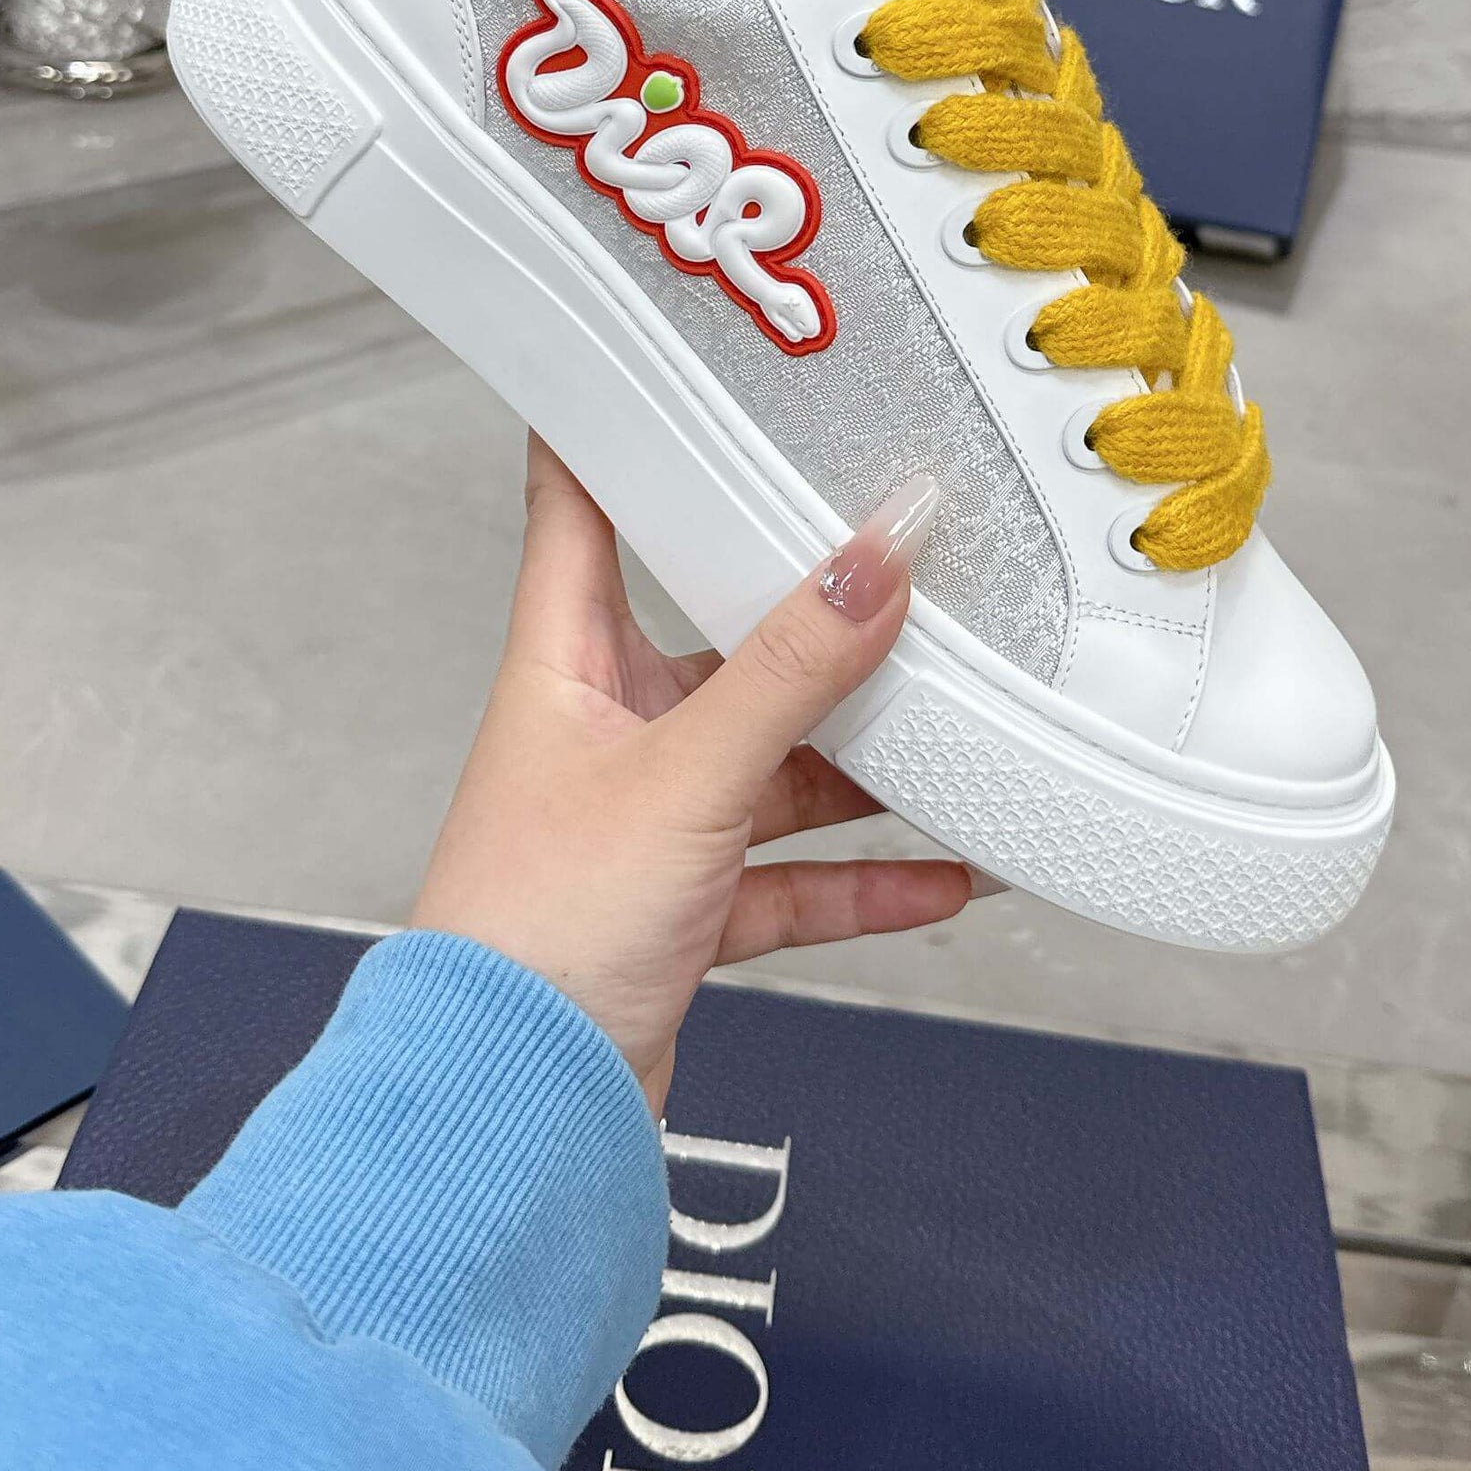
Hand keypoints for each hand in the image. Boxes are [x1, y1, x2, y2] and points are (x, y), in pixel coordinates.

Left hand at [411, 435, 966, 1109]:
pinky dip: (864, 875)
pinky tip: (948, 872)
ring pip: (771, 759)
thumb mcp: (687, 776)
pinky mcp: (682, 906)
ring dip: (861, 758)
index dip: (617, 422)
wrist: (504, 1116)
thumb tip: (880, 551)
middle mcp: (604, 725)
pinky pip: (790, 873)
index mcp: (565, 661)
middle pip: (722, 637)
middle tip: (907, 559)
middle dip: (815, 613)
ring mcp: (646, 818)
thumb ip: (794, 668)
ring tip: (965, 729)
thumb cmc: (533, 935)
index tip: (676, 355)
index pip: (583, 504)